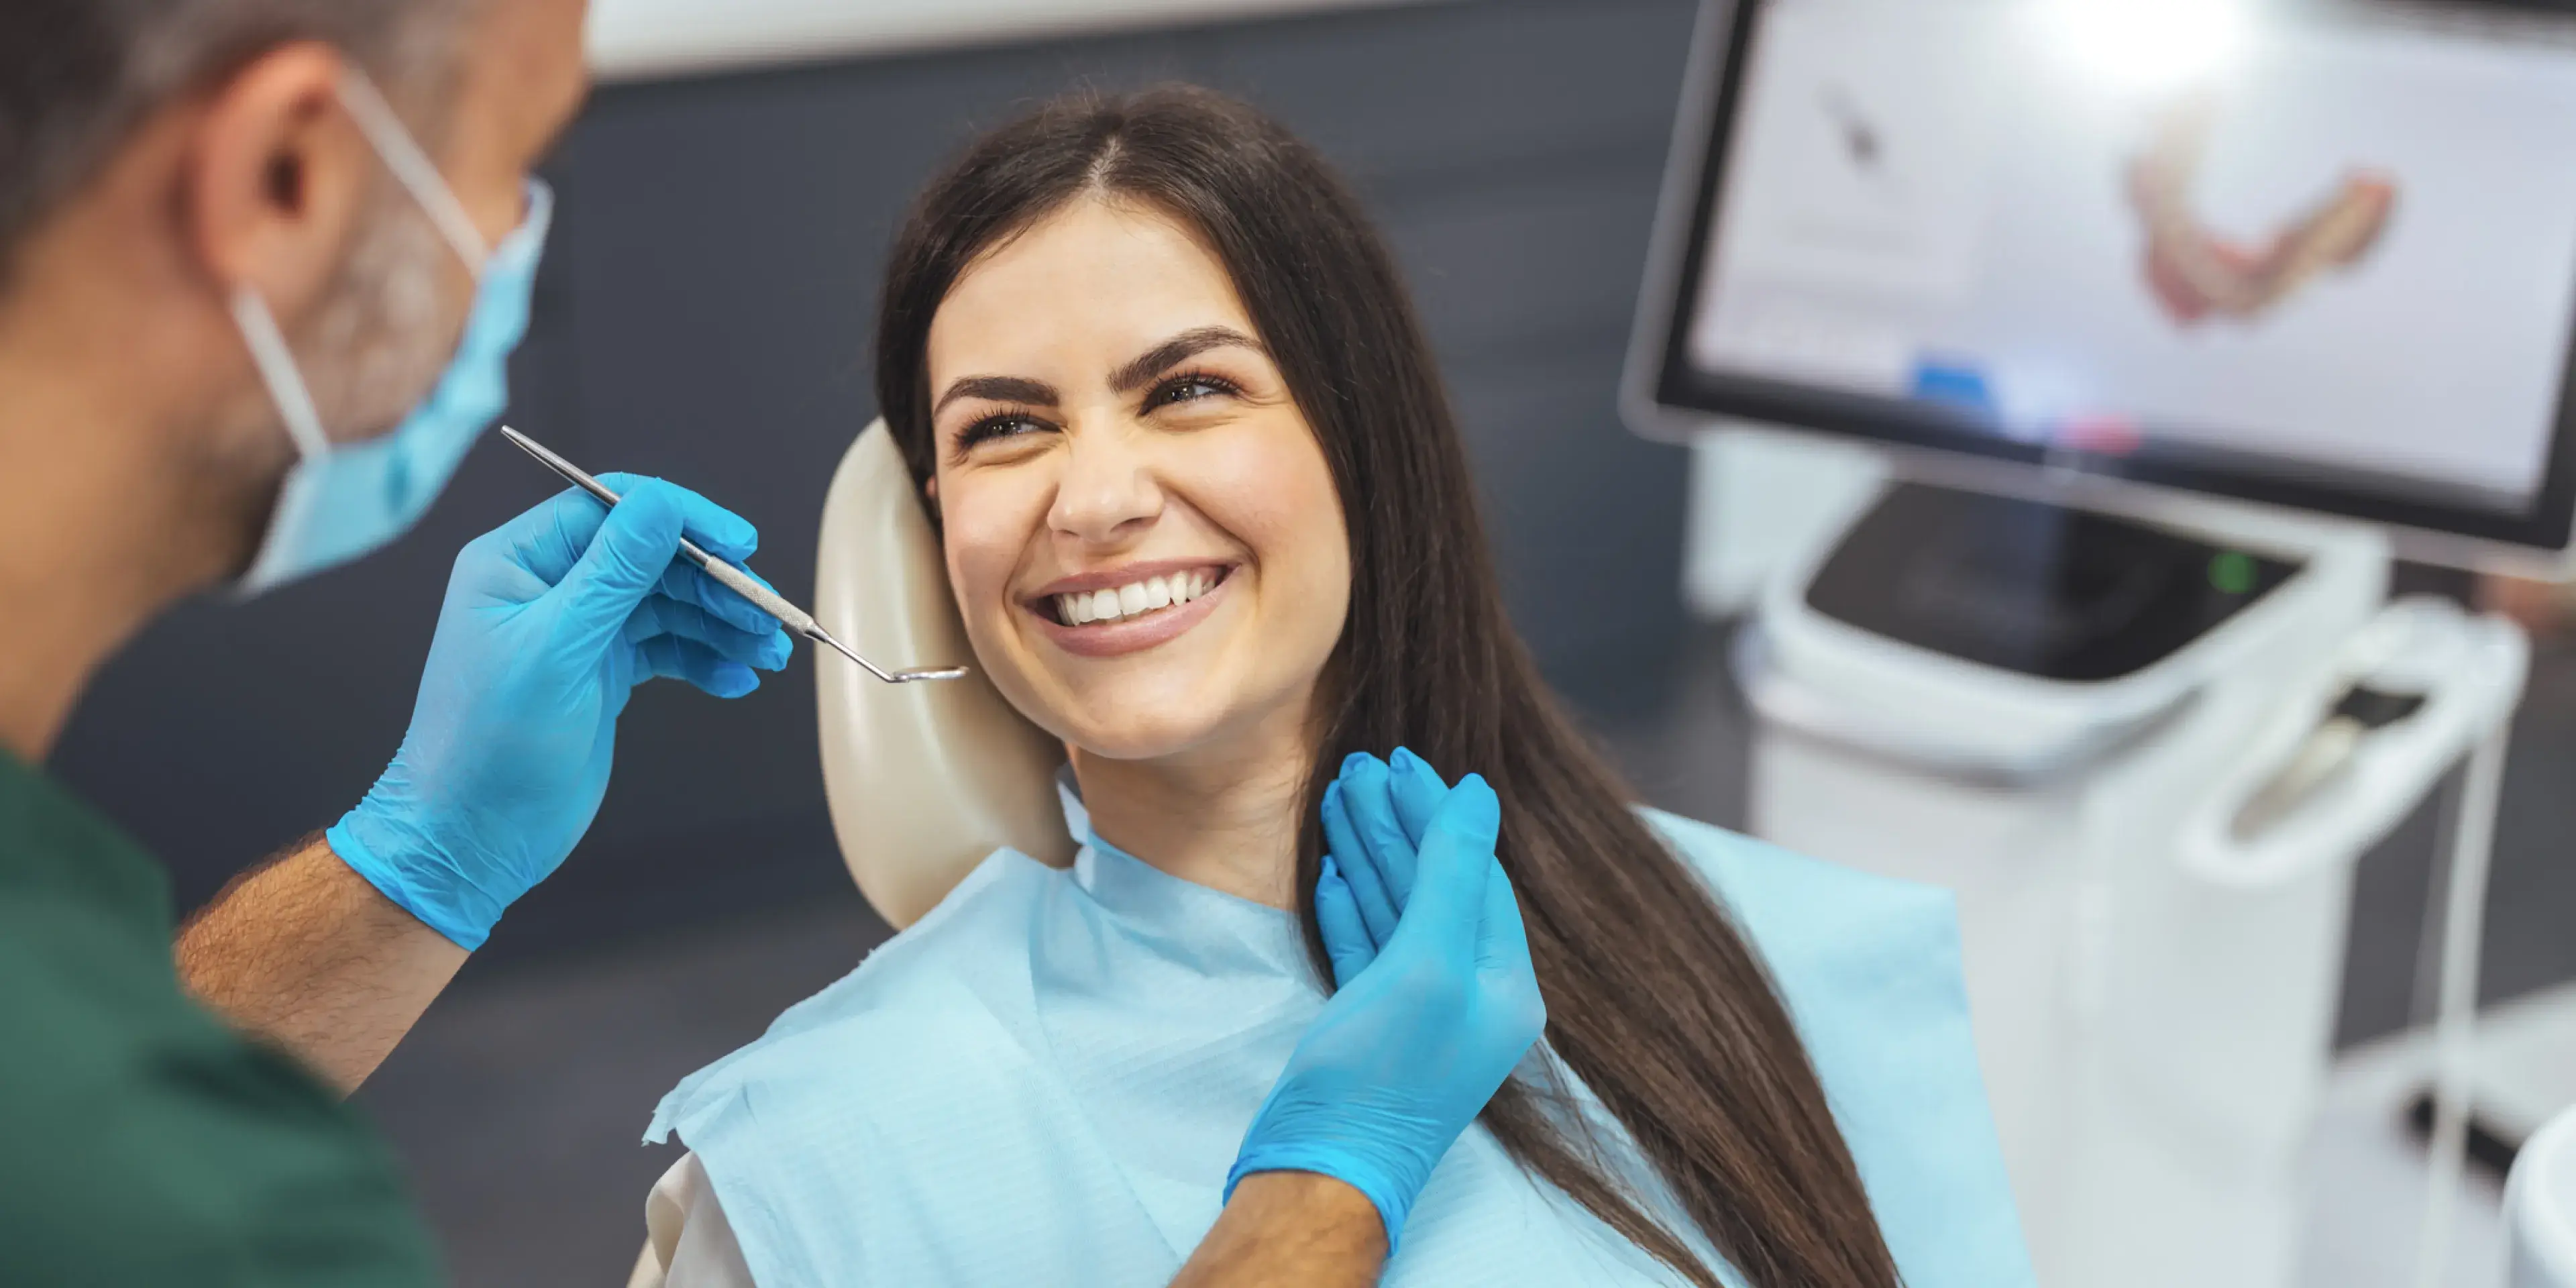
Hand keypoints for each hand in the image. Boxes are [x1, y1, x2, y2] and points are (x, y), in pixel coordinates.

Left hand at [328, 477, 793, 948]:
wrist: (472, 838)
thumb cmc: (488, 748)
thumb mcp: (555, 651)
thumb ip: (612, 574)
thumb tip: (662, 504)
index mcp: (518, 562)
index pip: (614, 509)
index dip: (683, 519)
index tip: (740, 545)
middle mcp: (549, 585)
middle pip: (653, 557)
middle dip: (715, 583)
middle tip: (766, 617)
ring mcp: (578, 629)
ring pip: (668, 604)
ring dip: (722, 624)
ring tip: (767, 654)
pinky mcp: (602, 672)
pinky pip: (667, 649)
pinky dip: (705, 660)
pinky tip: (735, 681)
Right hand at [1227, 751, 1545, 1252]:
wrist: (1322, 1168)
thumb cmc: (1379, 1074)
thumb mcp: (1426, 962)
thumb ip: (1451, 874)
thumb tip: (1477, 795)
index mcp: (1503, 983)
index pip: (1476, 874)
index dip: (1439, 814)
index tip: (1404, 761)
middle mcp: (1469, 996)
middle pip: (1434, 885)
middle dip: (1397, 824)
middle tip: (1362, 765)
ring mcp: (1418, 1012)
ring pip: (1397, 910)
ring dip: (1369, 852)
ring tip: (1339, 794)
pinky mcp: (1370, 1026)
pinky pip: (1367, 948)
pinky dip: (1349, 904)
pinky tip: (1331, 868)